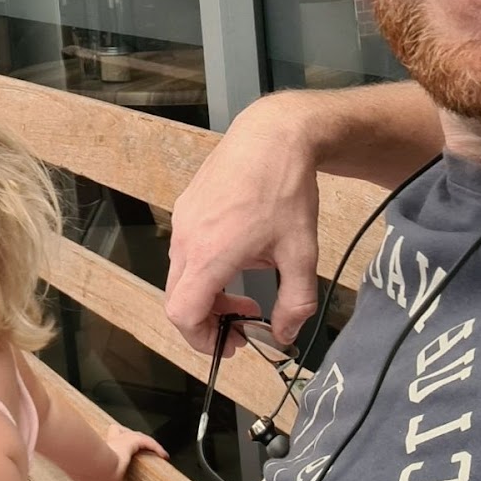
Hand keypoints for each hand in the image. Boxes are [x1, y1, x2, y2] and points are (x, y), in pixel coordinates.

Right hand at [94, 424, 167, 480]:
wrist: (96, 469)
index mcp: (103, 458)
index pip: (109, 449)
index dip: (119, 452)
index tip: (127, 461)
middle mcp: (110, 446)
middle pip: (119, 433)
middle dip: (130, 438)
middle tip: (142, 450)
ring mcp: (120, 441)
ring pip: (134, 434)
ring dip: (146, 442)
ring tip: (157, 451)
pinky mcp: (129, 440)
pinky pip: (147, 440)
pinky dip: (156, 446)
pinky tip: (164, 454)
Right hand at [165, 100, 320, 354]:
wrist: (271, 136)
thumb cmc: (285, 192)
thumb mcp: (302, 253)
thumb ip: (295, 303)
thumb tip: (285, 336)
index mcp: (209, 256)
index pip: (182, 314)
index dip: (201, 340)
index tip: (232, 344)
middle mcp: (186, 241)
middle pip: (178, 299)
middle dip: (208, 321)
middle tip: (243, 325)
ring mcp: (182, 221)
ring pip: (181, 275)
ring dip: (208, 294)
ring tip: (245, 289)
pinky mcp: (186, 206)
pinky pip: (185, 250)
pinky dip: (205, 268)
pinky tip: (239, 255)